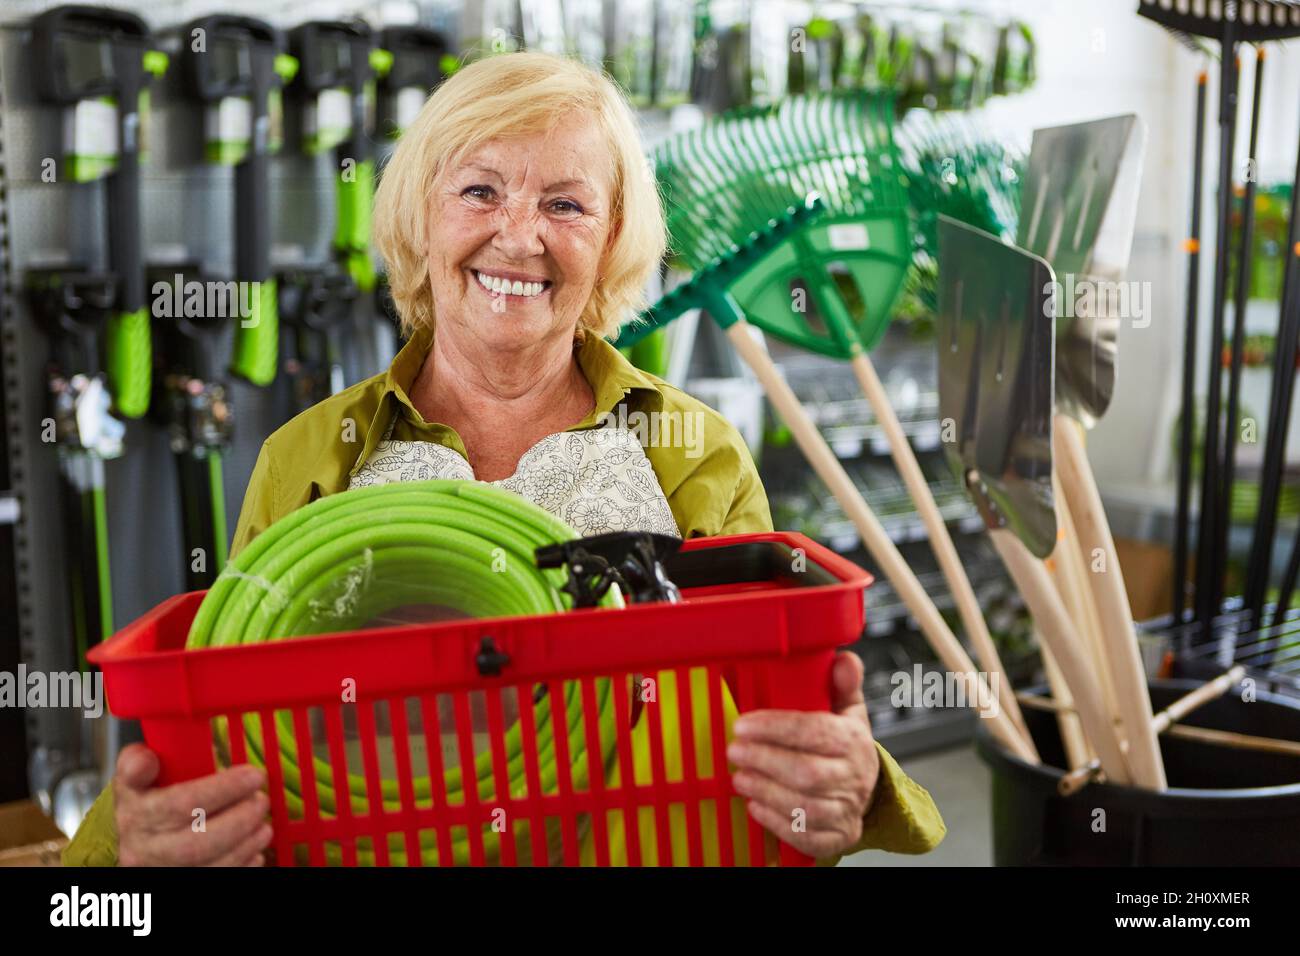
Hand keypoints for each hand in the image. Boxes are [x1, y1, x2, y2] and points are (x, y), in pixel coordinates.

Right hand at [114, 744, 271, 866]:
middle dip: (239, 821)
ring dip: (245, 845)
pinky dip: (241, 865)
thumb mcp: (133, 781)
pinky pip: (217, 878)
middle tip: (261, 801)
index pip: (179, 804)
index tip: (253, 775)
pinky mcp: (181, 883)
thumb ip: (137, 764)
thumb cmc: (142, 805)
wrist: (131, 844)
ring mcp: (163, 870)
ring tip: (264, 826)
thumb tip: (143, 760)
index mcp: (137, 815)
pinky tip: (255, 851)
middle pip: (196, 843)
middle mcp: (146, 849)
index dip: (221, 790)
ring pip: (209, 866)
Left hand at [728, 651, 879, 858]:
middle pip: (806, 772)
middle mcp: (853, 778)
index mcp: (853, 741)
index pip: (815, 732)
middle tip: (734, 750)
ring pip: (802, 806)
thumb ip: (842, 684)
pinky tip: (754, 805)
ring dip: (764, 790)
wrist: (868, 791)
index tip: (743, 724)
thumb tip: (843, 660)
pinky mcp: (835, 838)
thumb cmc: (847, 747)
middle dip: (763, 760)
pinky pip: (804, 836)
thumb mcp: (849, 711)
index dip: (775, 728)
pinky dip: (775, 822)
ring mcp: (845, 811)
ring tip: (739, 776)